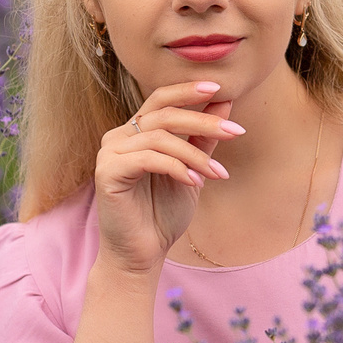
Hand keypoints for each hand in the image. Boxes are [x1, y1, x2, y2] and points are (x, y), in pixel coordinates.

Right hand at [94, 81, 243, 275]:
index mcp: (136, 132)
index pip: (160, 98)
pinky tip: (195, 182)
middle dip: (203, 121)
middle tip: (235, 133)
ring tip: (217, 173)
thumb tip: (224, 102)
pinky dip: (177, 167)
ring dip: (195, 154)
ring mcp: (110, 153)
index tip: (219, 87)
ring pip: (160, 137)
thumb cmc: (162, 214)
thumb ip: (203, 139)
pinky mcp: (107, 172)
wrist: (140, 254)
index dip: (188, 90)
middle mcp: (119, 136)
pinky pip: (148, 158)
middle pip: (164, 114)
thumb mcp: (191, 170)